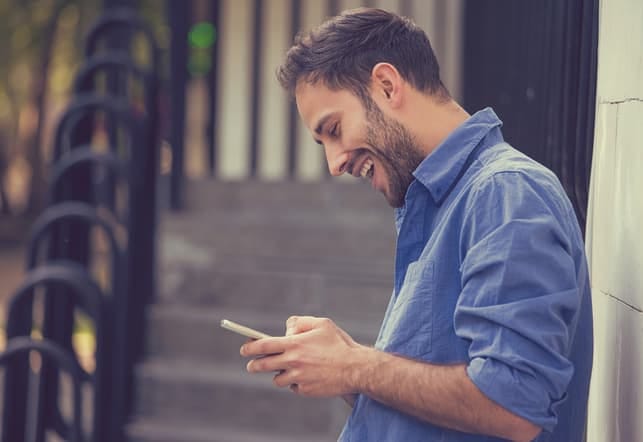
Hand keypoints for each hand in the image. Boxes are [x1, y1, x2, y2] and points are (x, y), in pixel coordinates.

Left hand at [240, 316, 365, 396]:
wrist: (356, 368)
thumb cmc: (339, 344)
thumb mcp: (322, 323)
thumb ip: (300, 322)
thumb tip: (287, 330)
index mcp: (295, 344)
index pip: (263, 345)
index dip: (250, 347)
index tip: (244, 349)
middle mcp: (293, 362)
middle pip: (262, 365)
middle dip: (254, 365)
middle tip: (252, 365)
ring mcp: (298, 378)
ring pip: (277, 379)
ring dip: (279, 374)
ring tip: (289, 369)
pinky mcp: (305, 390)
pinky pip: (294, 387)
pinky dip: (296, 382)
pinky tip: (307, 376)